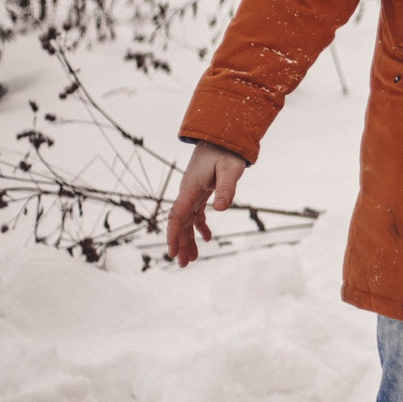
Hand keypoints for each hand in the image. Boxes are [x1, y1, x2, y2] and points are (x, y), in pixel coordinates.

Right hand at [165, 142, 249, 266]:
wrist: (223, 136)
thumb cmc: (226, 152)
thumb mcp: (231, 170)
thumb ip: (226, 189)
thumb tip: (220, 209)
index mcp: (190, 189)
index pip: (177, 217)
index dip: (173, 236)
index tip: (172, 253)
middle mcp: (188, 192)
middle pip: (179, 223)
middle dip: (180, 244)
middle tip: (182, 265)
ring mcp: (193, 192)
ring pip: (187, 221)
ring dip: (188, 239)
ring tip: (191, 259)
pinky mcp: (201, 192)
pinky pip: (196, 213)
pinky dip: (199, 227)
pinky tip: (206, 238)